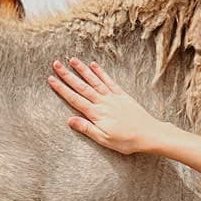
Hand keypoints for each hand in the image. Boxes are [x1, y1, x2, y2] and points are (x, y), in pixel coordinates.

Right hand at [49, 59, 169, 155]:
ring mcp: (112, 97)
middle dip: (67, 75)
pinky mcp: (122, 95)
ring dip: (82, 69)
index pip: (75, 99)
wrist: (149, 134)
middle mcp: (103, 102)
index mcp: (96, 114)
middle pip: (81, 86)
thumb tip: (70, 120)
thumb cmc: (126, 140)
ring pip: (94, 80)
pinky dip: (101, 72)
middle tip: (56, 64)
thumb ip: (87, 129)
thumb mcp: (104, 139)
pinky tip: (94, 65)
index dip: (62, 89)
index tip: (51, 79)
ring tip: (72, 60)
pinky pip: (109, 81)